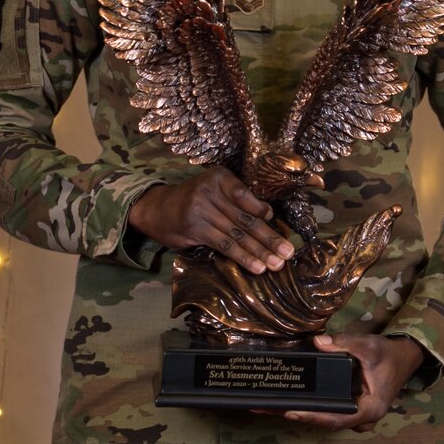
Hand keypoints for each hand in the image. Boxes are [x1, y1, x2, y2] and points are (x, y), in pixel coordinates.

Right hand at [126, 167, 294, 272]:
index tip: (277, 224)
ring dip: (260, 252)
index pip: (245, 196)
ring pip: (237, 234)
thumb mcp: (213, 192)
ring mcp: (201, 210)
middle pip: (245, 218)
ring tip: (277, 264)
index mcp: (219, 177)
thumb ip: (236, 201)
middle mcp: (210, 190)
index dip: (262, 211)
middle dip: (269, 237)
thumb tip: (268, 217)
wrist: (156, 209)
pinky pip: (224, 245)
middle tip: (288, 252)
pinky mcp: (195, 229)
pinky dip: (243, 257)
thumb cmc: (192, 201)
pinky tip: (257, 267)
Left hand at [276, 335, 426, 431]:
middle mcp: (362, 419)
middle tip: (269, 408)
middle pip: (327, 421)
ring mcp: (357, 417)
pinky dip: (312, 407)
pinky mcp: (352, 410)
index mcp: (369, 409)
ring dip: (302, 412)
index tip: (290, 412)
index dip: (312, 416)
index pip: (336, 418)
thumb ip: (344, 343)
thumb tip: (318, 341)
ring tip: (271, 406)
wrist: (404, 358)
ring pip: (327, 419)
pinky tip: (290, 400)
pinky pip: (330, 412)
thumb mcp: (369, 346)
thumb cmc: (388, 355)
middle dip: (299, 415)